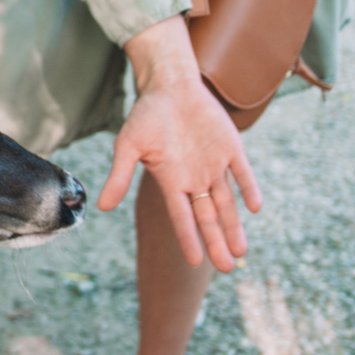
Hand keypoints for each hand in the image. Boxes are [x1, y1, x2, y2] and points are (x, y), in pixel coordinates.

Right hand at [97, 16, 261, 269]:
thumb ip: (119, 176)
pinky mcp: (231, 148)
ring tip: (241, 251)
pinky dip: (248, 188)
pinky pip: (241, 173)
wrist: (170, 86)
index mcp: (171, 182)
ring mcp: (215, 165)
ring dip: (234, 225)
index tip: (196, 262)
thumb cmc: (146, 116)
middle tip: (227, 268)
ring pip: (227, 202)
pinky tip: (253, 207)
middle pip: (208, 217)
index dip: (189, 239)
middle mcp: (195, 179)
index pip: (181, 217)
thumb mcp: (128, 146)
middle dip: (217, 242)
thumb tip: (101, 207)